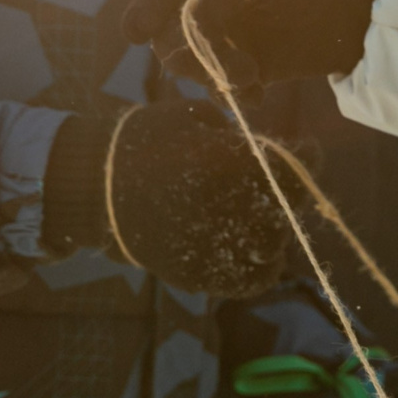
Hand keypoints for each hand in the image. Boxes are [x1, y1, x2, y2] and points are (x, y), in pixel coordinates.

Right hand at [44, 102, 297, 297]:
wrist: (93, 188)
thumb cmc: (142, 141)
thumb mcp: (193, 118)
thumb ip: (235, 134)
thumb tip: (261, 148)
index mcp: (233, 164)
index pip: (298, 166)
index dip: (304, 158)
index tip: (303, 150)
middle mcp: (234, 209)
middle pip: (287, 206)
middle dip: (284, 192)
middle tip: (269, 185)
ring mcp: (219, 248)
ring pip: (274, 244)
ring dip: (273, 229)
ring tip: (256, 216)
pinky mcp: (203, 276)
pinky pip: (253, 278)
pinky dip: (259, 265)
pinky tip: (250, 248)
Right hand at [122, 0, 374, 88]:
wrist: (353, 11)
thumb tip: (193, 22)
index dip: (144, 9)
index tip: (135, 32)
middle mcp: (209, 11)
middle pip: (169, 36)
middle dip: (191, 51)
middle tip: (229, 59)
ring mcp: (225, 43)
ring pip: (191, 67)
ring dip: (211, 74)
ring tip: (249, 76)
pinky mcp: (246, 71)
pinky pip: (221, 91)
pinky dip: (235, 96)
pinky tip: (258, 95)